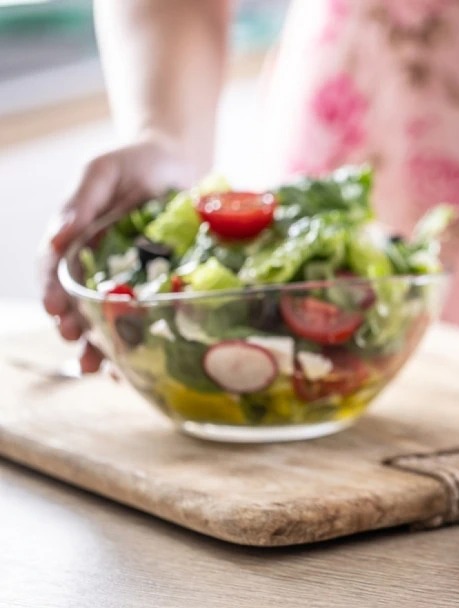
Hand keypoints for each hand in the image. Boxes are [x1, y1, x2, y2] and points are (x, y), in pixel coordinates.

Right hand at [40, 135, 196, 371]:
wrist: (180, 163)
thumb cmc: (135, 164)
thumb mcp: (102, 173)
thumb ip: (80, 201)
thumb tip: (58, 235)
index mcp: (75, 242)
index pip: (54, 273)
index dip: (52, 292)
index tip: (56, 309)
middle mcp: (96, 267)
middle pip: (78, 306)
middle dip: (76, 329)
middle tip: (77, 343)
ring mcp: (128, 281)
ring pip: (108, 321)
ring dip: (102, 347)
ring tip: (102, 368)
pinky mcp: (159, 289)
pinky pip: (147, 321)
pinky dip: (139, 346)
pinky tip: (137, 368)